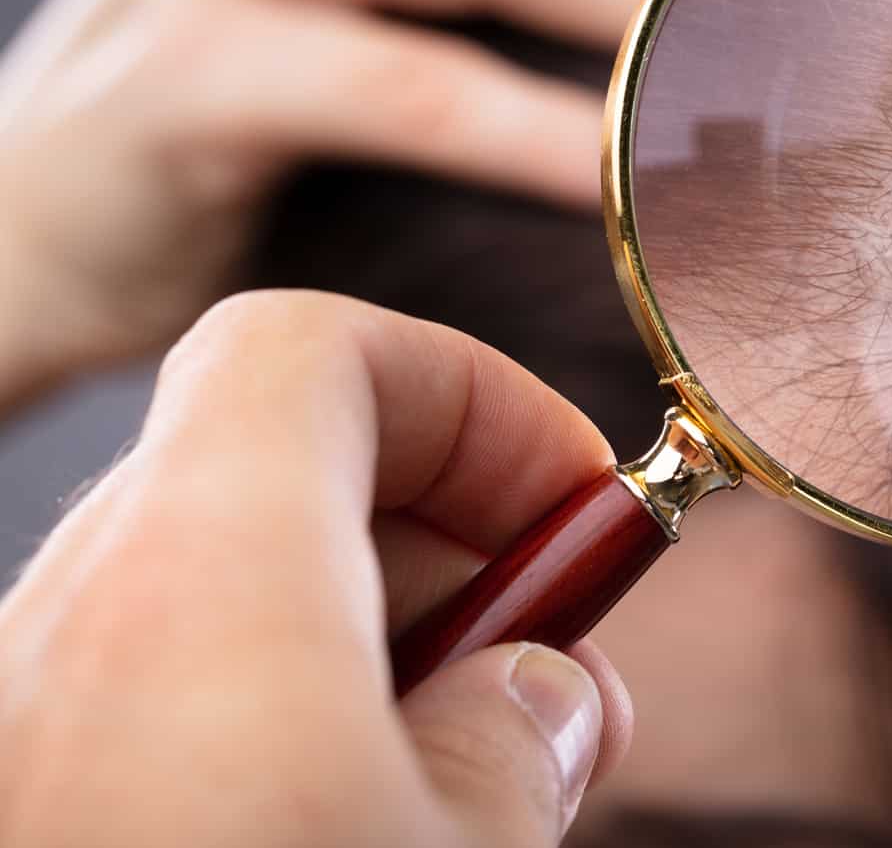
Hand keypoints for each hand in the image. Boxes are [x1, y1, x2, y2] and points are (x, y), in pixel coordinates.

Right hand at [0, 0, 784, 403]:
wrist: (35, 219)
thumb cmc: (259, 114)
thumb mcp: (387, 1)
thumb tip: (724, 8)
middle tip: (850, 9)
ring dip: (645, 4)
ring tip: (771, 81)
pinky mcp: (184, 64)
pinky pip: (399, 79)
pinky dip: (530, 128)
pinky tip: (625, 183)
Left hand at [0, 291, 631, 846]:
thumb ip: (522, 736)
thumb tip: (543, 695)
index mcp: (198, 579)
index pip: (318, 348)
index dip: (472, 394)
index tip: (577, 503)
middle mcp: (72, 620)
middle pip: (284, 471)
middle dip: (450, 540)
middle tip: (554, 662)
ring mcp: (22, 714)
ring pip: (223, 594)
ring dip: (379, 639)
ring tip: (471, 766)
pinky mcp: (22, 789)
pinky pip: (160, 694)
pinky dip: (283, 713)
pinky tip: (357, 811)